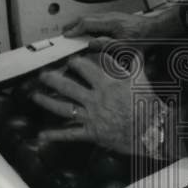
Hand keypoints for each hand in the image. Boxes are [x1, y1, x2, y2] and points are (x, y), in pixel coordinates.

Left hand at [29, 51, 167, 156]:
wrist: (151, 130)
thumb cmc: (148, 105)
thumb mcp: (142, 81)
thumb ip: (136, 65)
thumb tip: (136, 51)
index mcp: (107, 84)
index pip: (87, 68)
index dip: (76, 63)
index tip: (70, 60)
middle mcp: (95, 99)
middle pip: (68, 87)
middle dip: (53, 79)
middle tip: (43, 75)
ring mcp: (92, 117)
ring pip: (64, 108)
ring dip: (48, 102)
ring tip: (35, 96)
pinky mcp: (92, 133)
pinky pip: (71, 135)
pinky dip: (56, 136)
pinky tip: (42, 135)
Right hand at [63, 6, 182, 50]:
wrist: (156, 29)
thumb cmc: (144, 38)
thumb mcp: (125, 47)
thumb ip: (106, 45)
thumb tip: (90, 44)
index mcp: (110, 22)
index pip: (86, 23)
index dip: (74, 30)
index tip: (66, 36)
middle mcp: (110, 16)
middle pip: (86, 18)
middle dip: (73, 24)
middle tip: (64, 32)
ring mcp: (112, 16)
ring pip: (91, 17)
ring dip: (79, 24)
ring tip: (72, 31)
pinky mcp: (115, 19)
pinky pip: (96, 19)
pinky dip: (87, 24)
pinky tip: (87, 31)